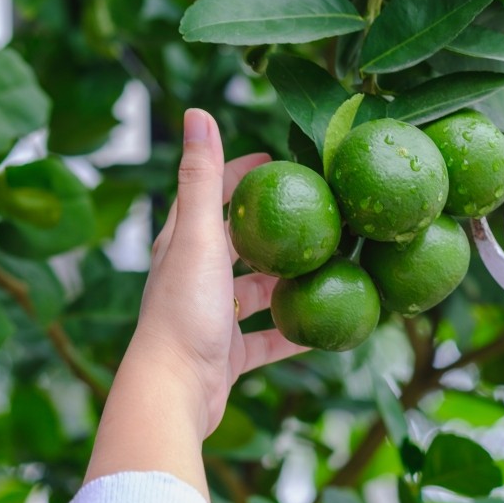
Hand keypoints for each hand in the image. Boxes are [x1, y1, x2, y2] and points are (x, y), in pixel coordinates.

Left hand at [131, 109, 306, 437]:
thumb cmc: (183, 310)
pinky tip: (323, 326)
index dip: (238, 173)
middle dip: (274, 228)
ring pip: (256, 292)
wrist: (174, 391)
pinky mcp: (226, 354)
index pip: (210, 194)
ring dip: (288, 282)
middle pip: (239, 243)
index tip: (276, 160)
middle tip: (318, 213)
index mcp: (182, 244)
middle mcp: (194, 277)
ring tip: (330, 267)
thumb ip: (200, 178)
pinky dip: (292, 332)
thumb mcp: (198, 237)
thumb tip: (197, 111)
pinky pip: (266, 339)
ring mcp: (211, 317)